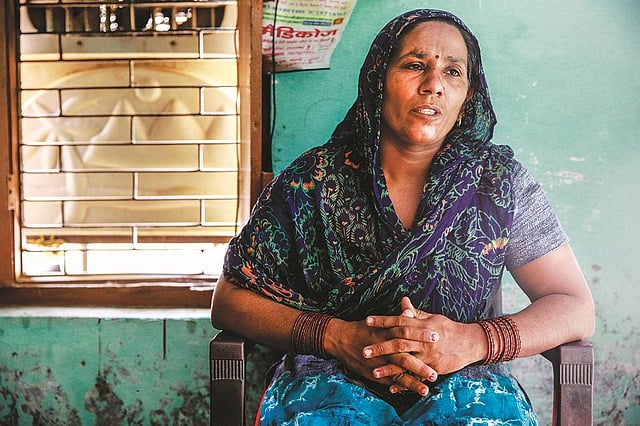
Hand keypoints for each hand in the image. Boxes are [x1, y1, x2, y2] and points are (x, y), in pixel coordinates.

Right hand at [323, 316, 430, 395]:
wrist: (340, 339)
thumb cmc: (363, 328)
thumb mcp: (379, 322)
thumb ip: (396, 319)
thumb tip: (410, 311)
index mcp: (385, 332)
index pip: (406, 332)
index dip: (421, 335)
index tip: (437, 337)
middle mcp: (383, 348)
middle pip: (404, 357)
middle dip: (420, 366)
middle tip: (435, 372)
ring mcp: (378, 362)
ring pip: (397, 373)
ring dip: (412, 382)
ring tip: (426, 388)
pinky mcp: (373, 373)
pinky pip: (388, 381)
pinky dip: (399, 387)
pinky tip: (411, 392)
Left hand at [362, 297, 486, 391]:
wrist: (469, 343)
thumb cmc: (447, 328)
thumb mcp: (432, 318)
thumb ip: (415, 313)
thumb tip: (403, 301)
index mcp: (422, 326)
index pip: (400, 321)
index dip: (383, 321)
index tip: (367, 321)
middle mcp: (424, 341)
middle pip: (400, 343)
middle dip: (381, 347)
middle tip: (365, 351)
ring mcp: (428, 356)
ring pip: (406, 362)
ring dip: (390, 368)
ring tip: (374, 372)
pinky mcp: (433, 369)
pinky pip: (416, 377)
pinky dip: (404, 383)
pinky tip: (391, 387)